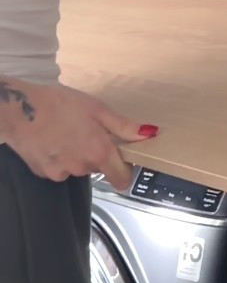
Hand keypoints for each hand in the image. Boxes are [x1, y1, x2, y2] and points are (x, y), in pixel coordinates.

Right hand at [0, 79, 154, 190]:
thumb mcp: (96, 109)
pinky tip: (52, 140)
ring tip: (66, 133)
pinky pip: (60, 169)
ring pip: (78, 167)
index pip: (122, 179)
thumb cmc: (59, 104)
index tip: (122, 158)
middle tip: (87, 132)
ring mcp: (63, 173)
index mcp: (100, 152)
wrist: (19, 110)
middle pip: (99, 168)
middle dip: (97, 154)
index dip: (125, 170)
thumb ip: (124, 126)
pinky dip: (59, 158)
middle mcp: (83, 167)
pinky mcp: (45, 173)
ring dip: (77, 155)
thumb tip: (150, 134)